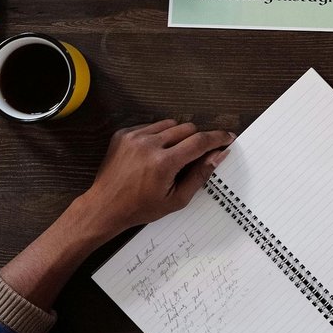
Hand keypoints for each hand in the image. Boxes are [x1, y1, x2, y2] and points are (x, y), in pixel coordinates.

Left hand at [75, 120, 233, 234]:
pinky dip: (158, 136)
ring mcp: (134, 137)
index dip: (218, 138)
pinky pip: (151, 126)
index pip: (200, 141)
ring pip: (170, 124)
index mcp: (163, 163)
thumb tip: (218, 155)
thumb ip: (200, 175)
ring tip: (170, 156)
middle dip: (196, 140)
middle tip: (194, 156)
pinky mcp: (123, 133)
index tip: (228, 137)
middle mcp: (149, 145)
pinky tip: (153, 154)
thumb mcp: (176, 199)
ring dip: (177, 137)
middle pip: (187, 128)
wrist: (104, 207)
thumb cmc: (140, 208)